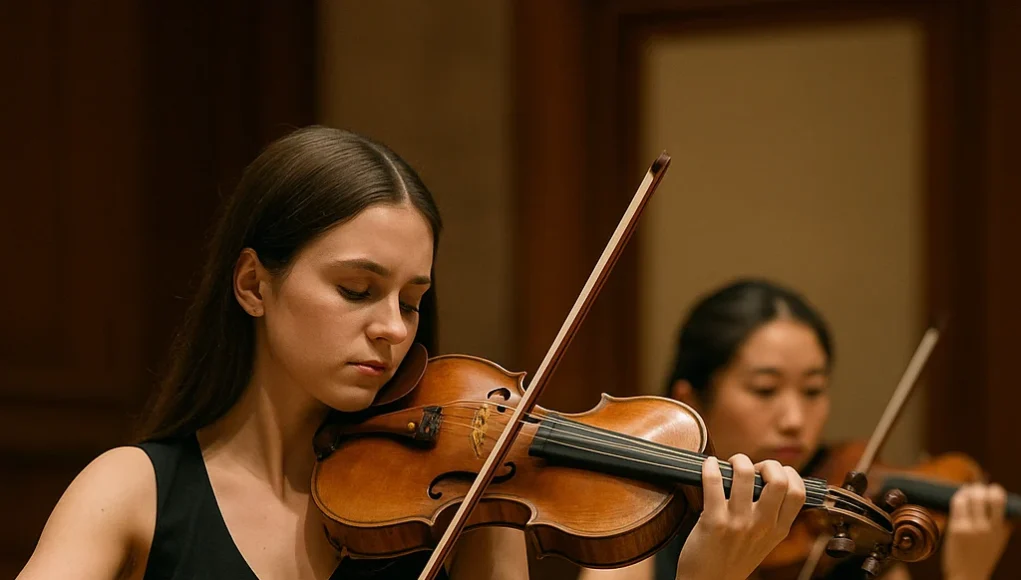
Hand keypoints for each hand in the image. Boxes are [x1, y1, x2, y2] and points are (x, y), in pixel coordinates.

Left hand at [675, 454, 805, 579]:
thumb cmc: (733, 559)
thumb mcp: (764, 542)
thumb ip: (772, 518)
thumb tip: (772, 482)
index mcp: (779, 530)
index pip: (799, 492)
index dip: (789, 474)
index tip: (775, 472)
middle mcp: (762, 525)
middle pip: (778, 480)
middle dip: (767, 464)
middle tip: (753, 467)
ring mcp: (739, 523)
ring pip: (745, 475)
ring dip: (738, 461)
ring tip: (731, 463)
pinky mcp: (714, 521)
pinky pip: (713, 482)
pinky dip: (710, 468)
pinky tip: (709, 465)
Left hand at [941, 482, 1011, 579]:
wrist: (968, 575)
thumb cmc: (982, 556)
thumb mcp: (998, 541)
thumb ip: (1001, 525)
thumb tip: (999, 503)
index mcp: (1000, 529)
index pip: (1000, 500)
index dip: (995, 490)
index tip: (991, 489)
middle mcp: (988, 528)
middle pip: (984, 495)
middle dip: (979, 488)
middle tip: (976, 488)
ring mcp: (972, 528)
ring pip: (969, 498)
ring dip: (968, 490)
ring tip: (967, 491)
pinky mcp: (957, 529)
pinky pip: (957, 505)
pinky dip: (958, 497)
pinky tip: (959, 497)